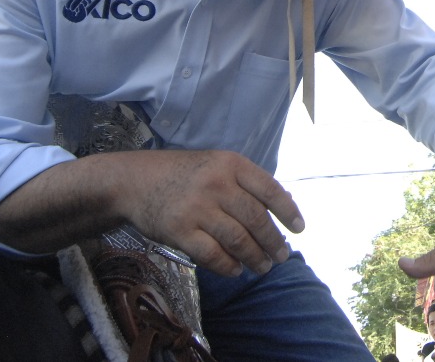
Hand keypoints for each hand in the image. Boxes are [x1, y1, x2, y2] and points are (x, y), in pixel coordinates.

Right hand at [119, 149, 303, 276]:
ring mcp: (197, 208)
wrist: (135, 181)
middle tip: (282, 255)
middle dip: (274, 242)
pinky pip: (213, 255)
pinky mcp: (179, 230)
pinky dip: (228, 266)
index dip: (288, 212)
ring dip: (256, 258)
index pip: (270, 190)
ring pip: (238, 240)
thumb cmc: (184, 175)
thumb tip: (287, 203)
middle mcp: (217, 184)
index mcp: (231, 164)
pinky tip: (236, 270)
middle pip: (256, 219)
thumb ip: (248, 182)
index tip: (299, 229)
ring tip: (263, 266)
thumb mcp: (218, 165)